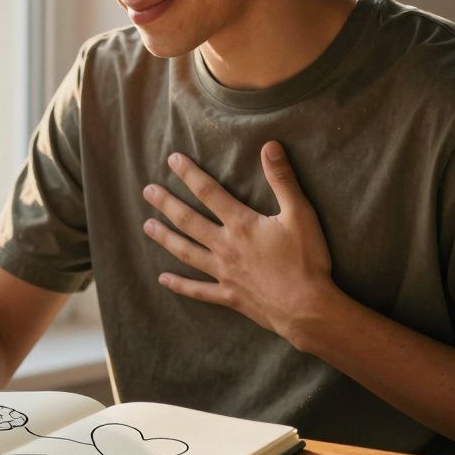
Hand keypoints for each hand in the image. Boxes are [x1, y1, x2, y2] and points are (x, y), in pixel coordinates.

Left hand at [141, 140, 338, 342]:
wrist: (306, 308)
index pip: (209, 192)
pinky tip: (163, 279)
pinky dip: (180, 285)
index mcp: (241, 225)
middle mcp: (225, 247)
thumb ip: (283, 179)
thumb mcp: (300, 214)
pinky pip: (198, 290)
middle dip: (167, 204)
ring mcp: (224, 273)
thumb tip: (270, 146)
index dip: (189, 174)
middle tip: (147, 191)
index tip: (171, 160)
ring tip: (147, 226)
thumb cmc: (306, 260)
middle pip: (189, 221)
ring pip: (186, 252)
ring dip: (166, 238)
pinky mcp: (229, 295)